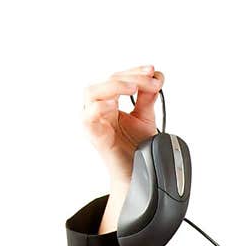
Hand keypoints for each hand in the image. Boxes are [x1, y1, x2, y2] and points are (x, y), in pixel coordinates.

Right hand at [81, 64, 164, 181]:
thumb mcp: (145, 117)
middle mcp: (99, 108)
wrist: (138, 175)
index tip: (153, 71)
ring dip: (115, 86)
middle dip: (132, 77)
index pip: (118, 77)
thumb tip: (156, 76)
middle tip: (152, 82)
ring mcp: (93, 120)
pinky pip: (88, 115)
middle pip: (108, 81)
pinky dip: (100, 107)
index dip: (135, 71)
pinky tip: (115, 105)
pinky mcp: (92, 134)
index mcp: (109, 102)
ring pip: (93, 92)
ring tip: (134, 88)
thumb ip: (148, 97)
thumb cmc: (137, 149)